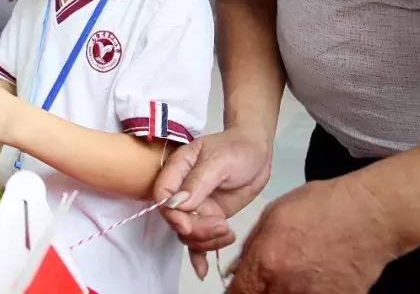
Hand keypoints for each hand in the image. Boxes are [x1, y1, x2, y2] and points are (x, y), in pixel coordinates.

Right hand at [154, 126, 271, 278]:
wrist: (257, 151)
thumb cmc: (238, 148)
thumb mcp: (219, 161)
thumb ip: (198, 182)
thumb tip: (178, 205)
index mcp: (178, 169)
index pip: (162, 195)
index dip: (171, 213)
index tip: (188, 224)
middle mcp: (183, 190)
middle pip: (176, 219)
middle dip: (196, 230)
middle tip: (220, 226)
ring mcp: (197, 205)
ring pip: (188, 233)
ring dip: (205, 241)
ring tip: (227, 232)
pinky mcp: (209, 216)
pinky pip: (199, 239)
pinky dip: (199, 256)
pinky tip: (203, 270)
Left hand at [227, 176, 399, 292]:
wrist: (369, 214)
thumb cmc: (323, 206)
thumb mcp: (274, 214)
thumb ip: (251, 246)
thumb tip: (236, 269)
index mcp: (266, 261)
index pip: (238, 293)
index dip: (237, 291)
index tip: (240, 288)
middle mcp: (287, 286)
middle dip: (259, 292)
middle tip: (267, 281)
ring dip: (284, 292)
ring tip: (297, 274)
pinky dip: (313, 291)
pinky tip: (318, 278)